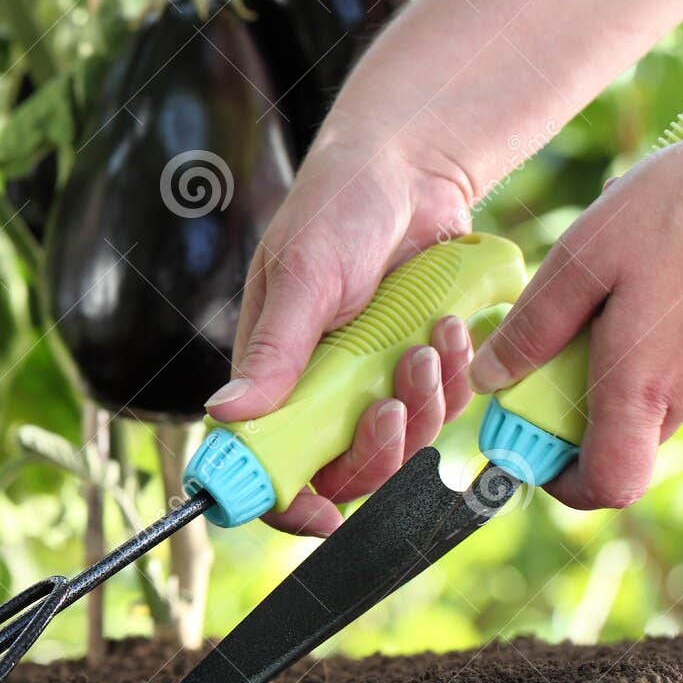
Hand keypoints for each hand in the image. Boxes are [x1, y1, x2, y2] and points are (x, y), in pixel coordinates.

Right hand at [207, 129, 480, 534]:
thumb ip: (273, 350)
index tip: (326, 514)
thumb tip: (225, 415)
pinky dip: (456, 378)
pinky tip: (453, 329)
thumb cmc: (340, 208)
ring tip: (431, 342)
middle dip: (380, 448)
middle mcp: (320, 391)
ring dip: (425, 405)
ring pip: (404, 447)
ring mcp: (372, 382)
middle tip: (394, 399)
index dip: (291, 504)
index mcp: (273, 377)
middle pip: (347, 472)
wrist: (411, 168)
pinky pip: (446, 408)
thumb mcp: (304, 277)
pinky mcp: (420, 368)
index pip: (269, 466)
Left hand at [469, 114, 682, 508]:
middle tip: (553, 342)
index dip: (561, 482)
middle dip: (577, 407)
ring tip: (609, 288)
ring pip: (656, 395)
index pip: (608, 485)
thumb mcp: (584, 255)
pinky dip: (659, 339)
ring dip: (618, 364)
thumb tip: (490, 379)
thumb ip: (534, 326)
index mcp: (644, 382)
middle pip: (623, 436)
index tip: (529, 445)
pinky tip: (656, 274)